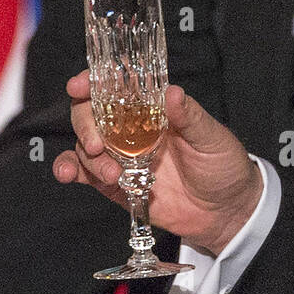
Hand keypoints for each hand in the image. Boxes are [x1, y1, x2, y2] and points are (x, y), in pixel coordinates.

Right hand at [53, 70, 261, 255]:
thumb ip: (190, 116)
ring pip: (85, 144)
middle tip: (97, 143)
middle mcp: (130, 128)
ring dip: (87, 156)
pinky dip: (69, 170)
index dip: (93, 81)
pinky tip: (67, 175)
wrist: (226, 212)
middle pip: (90, 114)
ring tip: (111, 174)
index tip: (79, 86)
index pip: (115, 85)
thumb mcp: (211, 137)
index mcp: (152, 108)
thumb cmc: (223, 165)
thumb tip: (172, 92)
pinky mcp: (114, 183)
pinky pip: (84, 173)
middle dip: (85, 123)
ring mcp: (120, 155)